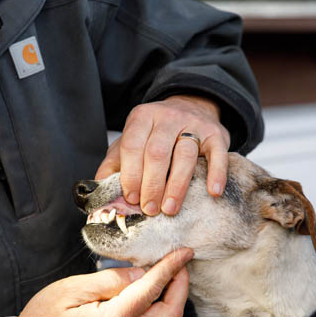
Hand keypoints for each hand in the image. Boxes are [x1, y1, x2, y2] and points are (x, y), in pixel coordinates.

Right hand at [10, 249, 192, 316]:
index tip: (183, 251)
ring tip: (169, 272)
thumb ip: (110, 281)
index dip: (171, 268)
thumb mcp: (71, 290)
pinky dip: (159, 307)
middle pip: (170, 315)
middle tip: (180, 262)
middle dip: (181, 286)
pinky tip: (151, 290)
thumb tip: (140, 273)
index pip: (152, 291)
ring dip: (172, 297)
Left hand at [96, 95, 230, 215]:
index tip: (131, 199)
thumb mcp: (131, 140)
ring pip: (185, 155)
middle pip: (157, 153)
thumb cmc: (156, 133)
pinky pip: (217, 154)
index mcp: (142, 117)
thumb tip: (98, 189)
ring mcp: (194, 124)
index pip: (133, 146)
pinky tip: (212, 192)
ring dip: (176, 186)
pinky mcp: (216, 134)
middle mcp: (167, 117)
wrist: (192, 107)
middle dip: (151, 185)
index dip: (130, 174)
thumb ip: (114, 162)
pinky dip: (215, 174)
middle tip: (149, 210)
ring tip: (169, 209)